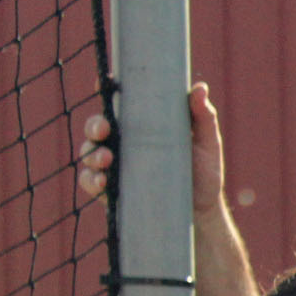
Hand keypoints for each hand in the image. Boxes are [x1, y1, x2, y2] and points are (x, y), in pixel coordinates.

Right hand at [78, 80, 226, 211]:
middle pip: (96, 126)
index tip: (103, 83)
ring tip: (107, 158)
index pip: (118, 103)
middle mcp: (122, 141)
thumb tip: (200, 88)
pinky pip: (90, 182)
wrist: (203, 211)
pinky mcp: (111, 189)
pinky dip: (91, 180)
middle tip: (105, 129)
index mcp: (140, 124)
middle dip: (95, 125)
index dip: (105, 90)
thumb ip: (203, 117)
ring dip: (92, 153)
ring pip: (89, 152)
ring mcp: (114, 165)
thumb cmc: (204, 172)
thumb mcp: (207, 143)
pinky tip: (102, 181)